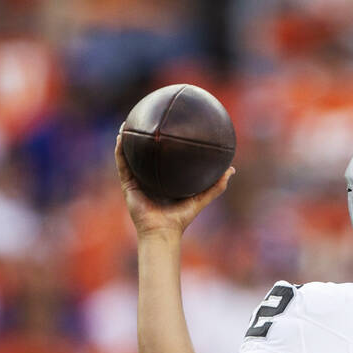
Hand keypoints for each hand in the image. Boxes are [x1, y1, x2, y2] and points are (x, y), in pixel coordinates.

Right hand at [115, 131, 233, 238]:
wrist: (163, 231)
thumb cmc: (181, 218)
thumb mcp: (201, 198)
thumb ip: (216, 186)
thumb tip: (232, 169)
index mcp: (165, 182)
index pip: (164, 161)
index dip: (165, 147)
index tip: (169, 129)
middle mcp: (149, 180)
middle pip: (145, 156)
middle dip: (145, 140)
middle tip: (149, 122)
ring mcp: (137, 182)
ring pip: (130, 157)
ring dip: (127, 140)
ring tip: (128, 123)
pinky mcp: (128, 185)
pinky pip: (122, 164)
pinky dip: (120, 150)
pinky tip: (121, 135)